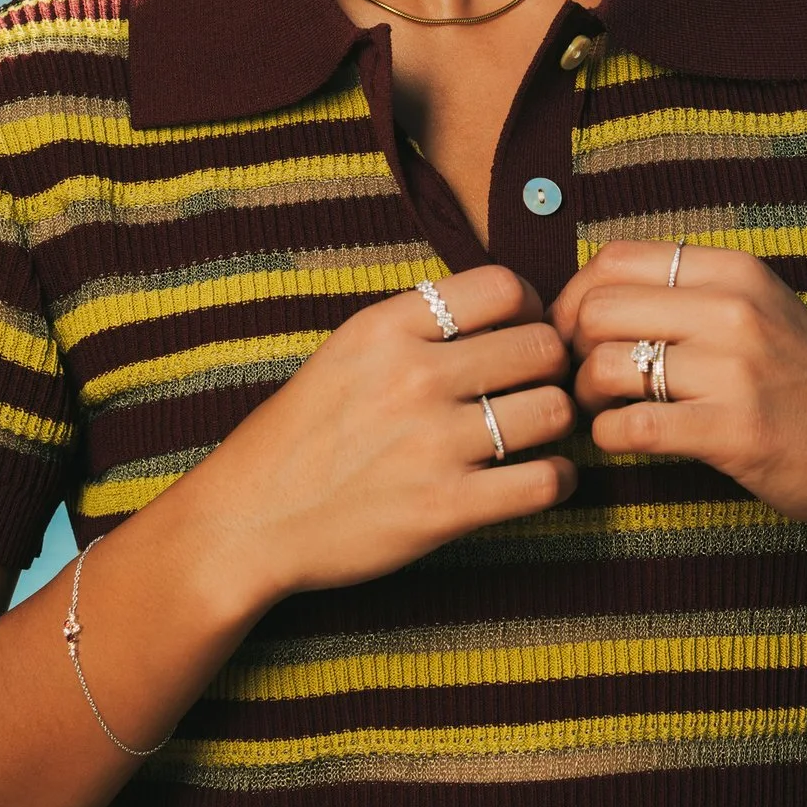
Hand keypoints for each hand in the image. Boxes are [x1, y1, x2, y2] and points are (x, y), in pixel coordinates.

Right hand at [178, 265, 575, 603]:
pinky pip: (545, 481)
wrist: (249, 520)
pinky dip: (557, 479)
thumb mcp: (347, 352)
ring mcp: (431, 444)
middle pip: (541, 347)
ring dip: (557, 422)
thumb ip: (418, 327)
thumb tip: (505, 309)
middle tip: (538, 386)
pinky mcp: (445, 508)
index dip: (530, 308)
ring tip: (538, 433)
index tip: (524, 331)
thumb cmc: (301, 436)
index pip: (504, 286)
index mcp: (386, 327)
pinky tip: (538, 478)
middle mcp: (413, 377)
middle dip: (551, 366)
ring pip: (553, 410)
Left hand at [552, 244, 806, 537]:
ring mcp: (736, 370)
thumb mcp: (758, 311)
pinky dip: (607, 436)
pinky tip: (622, 441)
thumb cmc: (802, 384)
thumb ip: (688, 292)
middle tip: (580, 379)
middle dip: (572, 348)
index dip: (575, 297)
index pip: (616, 259)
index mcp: (735, 271)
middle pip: (599, 308)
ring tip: (601, 410)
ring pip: (606, 365)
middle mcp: (735, 310)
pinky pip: (632, 425)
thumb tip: (590, 294)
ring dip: (585, 396)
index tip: (575, 334)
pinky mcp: (735, 431)